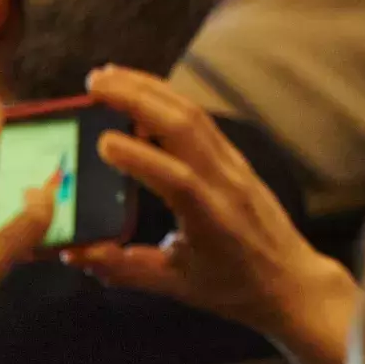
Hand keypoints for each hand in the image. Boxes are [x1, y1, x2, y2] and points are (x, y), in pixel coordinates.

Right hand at [64, 66, 360, 363]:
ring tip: (108, 75)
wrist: (291, 281)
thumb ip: (124, 268)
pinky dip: (169, 100)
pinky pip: (202, 121)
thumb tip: (73, 252)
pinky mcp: (236, 159)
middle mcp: (226, 184)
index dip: (140, 158)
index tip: (101, 141)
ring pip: (193, 115)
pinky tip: (141, 92)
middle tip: (93, 82)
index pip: (177, 179)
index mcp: (211, 219)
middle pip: (186, 128)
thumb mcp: (176, 285)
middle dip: (139, 98)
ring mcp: (235, 167)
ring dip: (150, 89)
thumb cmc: (233, 288)